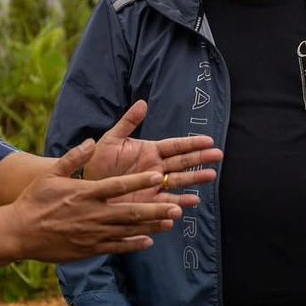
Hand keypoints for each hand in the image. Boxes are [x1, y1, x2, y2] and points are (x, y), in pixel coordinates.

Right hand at [13, 139, 181, 260]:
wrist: (19, 232)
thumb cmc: (34, 200)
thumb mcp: (51, 174)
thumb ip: (74, 158)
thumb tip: (92, 142)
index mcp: (85, 193)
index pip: (118, 186)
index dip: (139, 181)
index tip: (158, 175)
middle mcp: (92, 214)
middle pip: (130, 211)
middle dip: (155, 209)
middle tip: (177, 206)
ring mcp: (92, 234)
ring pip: (128, 231)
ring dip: (151, 226)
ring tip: (170, 221)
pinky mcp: (89, 249)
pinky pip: (116, 247)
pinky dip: (134, 244)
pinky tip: (149, 240)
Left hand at [84, 101, 221, 203]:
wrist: (88, 187)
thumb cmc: (98, 162)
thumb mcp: (112, 139)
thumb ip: (128, 122)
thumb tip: (143, 102)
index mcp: (150, 151)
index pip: (175, 146)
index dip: (191, 143)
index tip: (209, 140)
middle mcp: (156, 168)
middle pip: (183, 162)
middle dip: (200, 159)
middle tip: (218, 156)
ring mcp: (155, 185)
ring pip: (180, 181)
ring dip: (195, 179)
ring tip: (211, 176)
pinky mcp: (149, 202)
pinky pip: (168, 201)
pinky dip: (180, 202)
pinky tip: (193, 201)